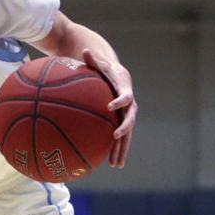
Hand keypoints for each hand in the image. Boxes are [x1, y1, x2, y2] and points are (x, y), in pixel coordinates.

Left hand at [82, 48, 135, 167]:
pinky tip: (108, 164)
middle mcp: (130, 104)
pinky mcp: (121, 123)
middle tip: (114, 137)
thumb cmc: (103, 69)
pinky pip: (119, 138)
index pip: (125, 96)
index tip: (109, 107)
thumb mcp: (98, 63)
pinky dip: (115, 150)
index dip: (119, 101)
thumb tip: (84, 50)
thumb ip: (92, 60)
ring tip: (115, 163)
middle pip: (130, 119)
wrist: (115, 75)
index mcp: (124, 89)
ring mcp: (126, 115)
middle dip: (123, 130)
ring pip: (127, 134)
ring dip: (121, 148)